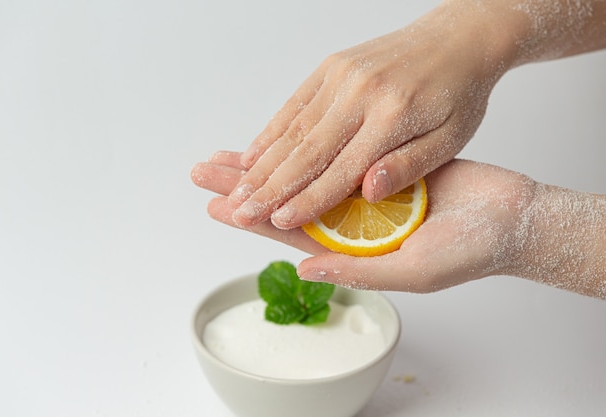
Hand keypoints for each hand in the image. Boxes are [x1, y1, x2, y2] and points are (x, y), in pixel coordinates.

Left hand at [192, 152, 536, 292]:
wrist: (509, 216)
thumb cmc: (468, 251)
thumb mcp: (411, 270)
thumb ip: (357, 269)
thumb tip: (304, 269)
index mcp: (351, 247)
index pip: (290, 234)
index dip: (253, 220)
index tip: (218, 206)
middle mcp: (350, 221)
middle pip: (287, 202)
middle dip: (246, 188)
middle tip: (206, 172)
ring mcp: (363, 192)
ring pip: (305, 175)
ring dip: (271, 164)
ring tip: (232, 154)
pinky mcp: (380, 165)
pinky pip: (336, 154)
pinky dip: (311, 147)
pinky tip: (287, 140)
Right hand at [227, 3, 509, 230]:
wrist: (458, 38)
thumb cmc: (458, 93)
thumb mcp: (451, 139)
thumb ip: (408, 167)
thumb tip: (367, 193)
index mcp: (391, 118)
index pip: (340, 171)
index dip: (307, 201)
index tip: (279, 222)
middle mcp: (359, 94)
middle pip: (306, 152)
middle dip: (270, 188)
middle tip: (240, 213)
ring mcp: (341, 77)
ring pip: (292, 130)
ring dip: (261, 164)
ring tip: (237, 191)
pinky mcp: (332, 68)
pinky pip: (294, 105)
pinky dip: (270, 132)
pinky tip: (252, 155)